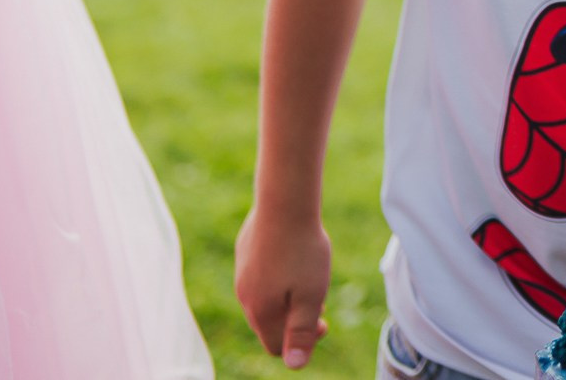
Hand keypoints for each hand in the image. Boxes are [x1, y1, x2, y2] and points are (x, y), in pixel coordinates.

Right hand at [234, 205, 333, 369]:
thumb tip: (293, 365)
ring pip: (266, 299)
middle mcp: (244, 295)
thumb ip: (301, 331)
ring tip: (310, 276)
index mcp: (260, 311)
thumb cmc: (302, 250)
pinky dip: (279, 276)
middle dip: (296, 319)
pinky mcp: (245, 252)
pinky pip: (262, 276)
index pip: (276, 347)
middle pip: (270, 324)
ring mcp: (242, 273)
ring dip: (288, 297)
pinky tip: (295, 255)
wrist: (285, 202)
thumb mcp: (310, 295)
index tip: (324, 321)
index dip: (302, 343)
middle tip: (319, 298)